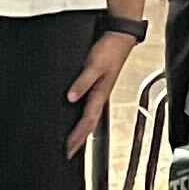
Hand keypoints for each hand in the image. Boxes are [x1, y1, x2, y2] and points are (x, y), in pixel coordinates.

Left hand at [65, 26, 136, 155]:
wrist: (119, 37)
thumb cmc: (111, 50)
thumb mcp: (94, 66)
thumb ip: (83, 82)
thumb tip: (71, 97)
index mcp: (101, 93)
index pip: (87, 121)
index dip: (78, 136)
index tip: (69, 149)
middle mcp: (100, 95)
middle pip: (89, 123)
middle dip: (79, 139)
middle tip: (69, 152)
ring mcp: (99, 91)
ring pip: (89, 116)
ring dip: (82, 130)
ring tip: (73, 141)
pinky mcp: (97, 84)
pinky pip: (88, 106)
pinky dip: (82, 116)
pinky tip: (77, 116)